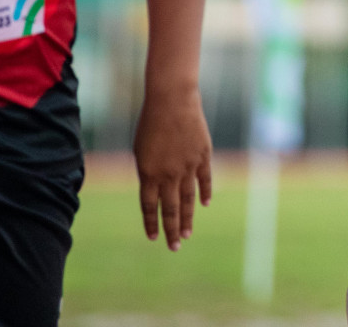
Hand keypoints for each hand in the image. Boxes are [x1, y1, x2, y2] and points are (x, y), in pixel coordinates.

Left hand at [133, 86, 212, 250]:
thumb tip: (157, 188)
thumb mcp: (141, 149)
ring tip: (187, 235)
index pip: (149, 206)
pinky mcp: (203, 156)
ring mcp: (188, 166)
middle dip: (171, 230)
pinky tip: (204, 205)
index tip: (153, 238)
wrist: (172, 101)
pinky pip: (205, 180)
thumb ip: (149, 171)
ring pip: (188, 200)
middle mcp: (168, 174)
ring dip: (187, 219)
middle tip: (174, 247)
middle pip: (170, 209)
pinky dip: (205, 193)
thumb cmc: (151, 122)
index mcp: (148, 174)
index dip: (151, 223)